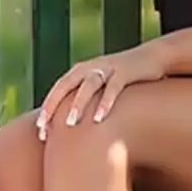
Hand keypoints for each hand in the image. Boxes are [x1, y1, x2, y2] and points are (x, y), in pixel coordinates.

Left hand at [35, 43, 168, 139]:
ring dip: (78, 104)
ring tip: (70, 124)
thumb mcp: (101, 88)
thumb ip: (86, 101)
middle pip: (65, 86)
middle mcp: (89, 68)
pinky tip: (100, 119)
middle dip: (53, 106)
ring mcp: (107, 68)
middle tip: (44, 127)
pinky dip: (105, 102)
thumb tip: (71, 128)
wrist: (152, 58)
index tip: (39, 132)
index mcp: (80, 72)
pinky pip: (113, 88)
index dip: (47, 109)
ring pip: (88, 85)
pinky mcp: (125, 72)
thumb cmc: (123, 80)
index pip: (58, 90)